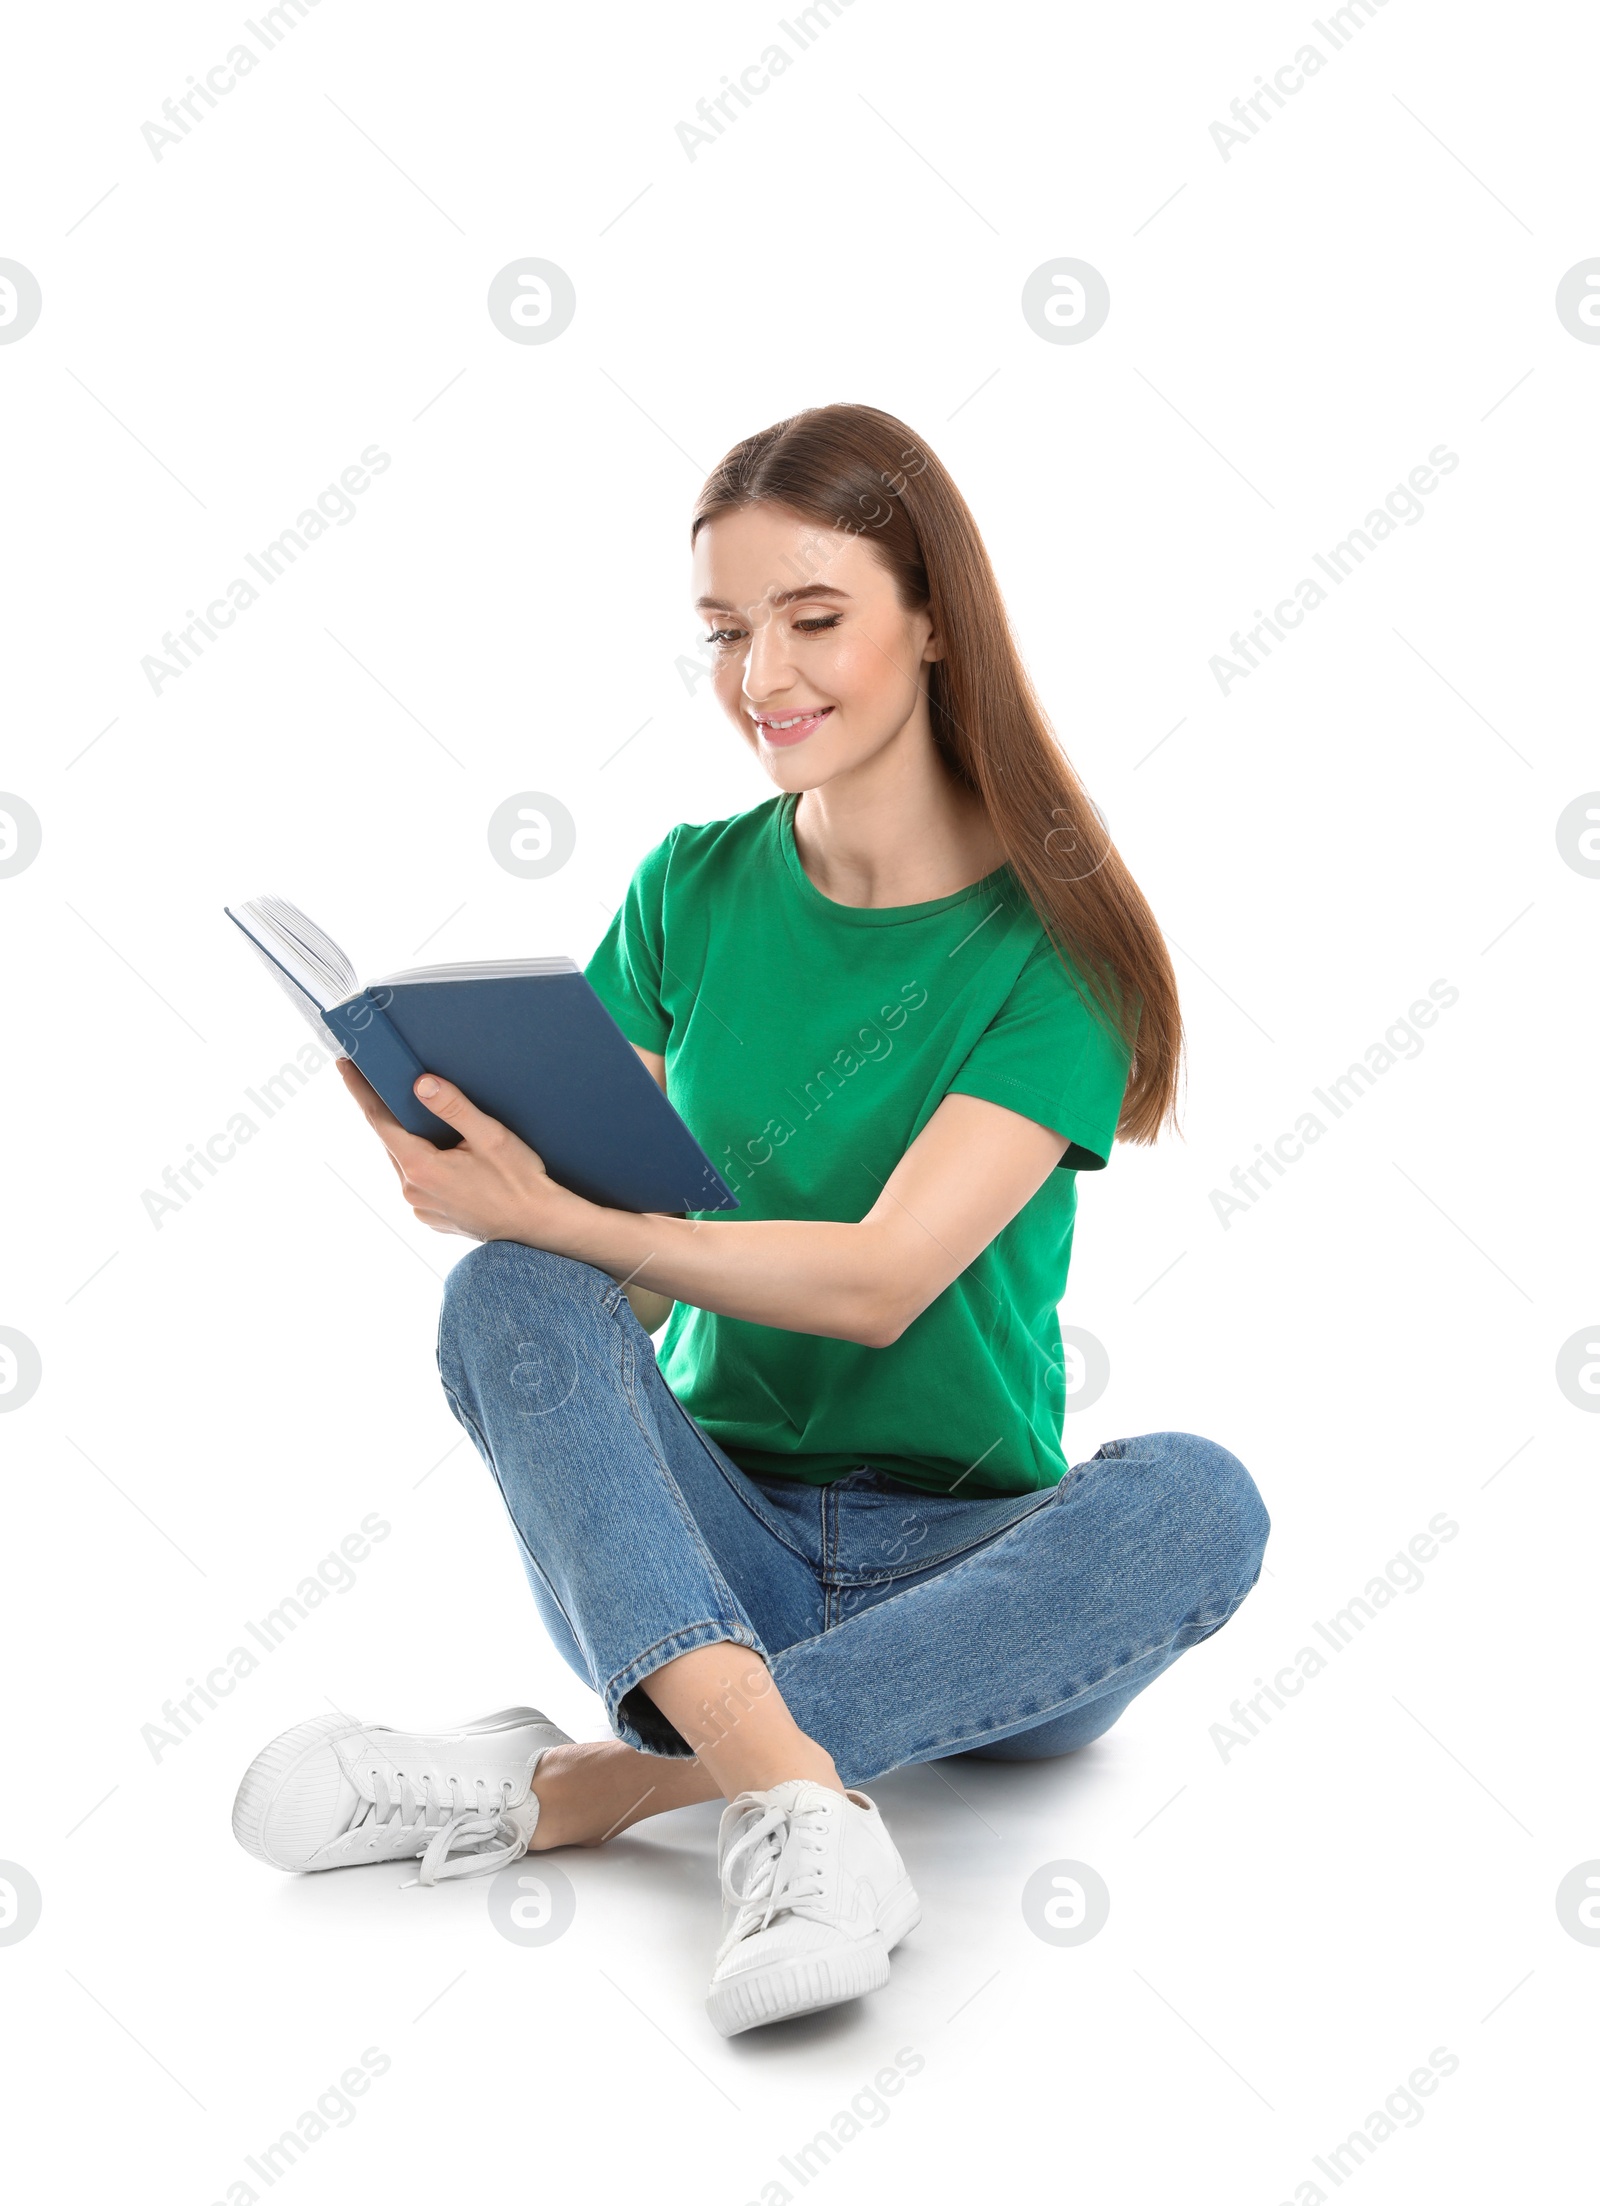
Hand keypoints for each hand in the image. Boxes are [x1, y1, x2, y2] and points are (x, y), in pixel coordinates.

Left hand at [337, 1059, 579, 1245]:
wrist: (538, 1226)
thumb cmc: (519, 1181)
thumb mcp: (490, 1136)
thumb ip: (453, 1107)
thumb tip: (420, 1083)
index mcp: (421, 1167)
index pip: (379, 1120)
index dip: (360, 1090)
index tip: (344, 1065)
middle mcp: (412, 1190)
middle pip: (391, 1140)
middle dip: (390, 1112)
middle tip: (389, 1083)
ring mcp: (420, 1207)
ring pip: (404, 1162)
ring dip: (410, 1141)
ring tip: (427, 1122)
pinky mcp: (430, 1217)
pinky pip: (417, 1182)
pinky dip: (423, 1164)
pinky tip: (445, 1156)